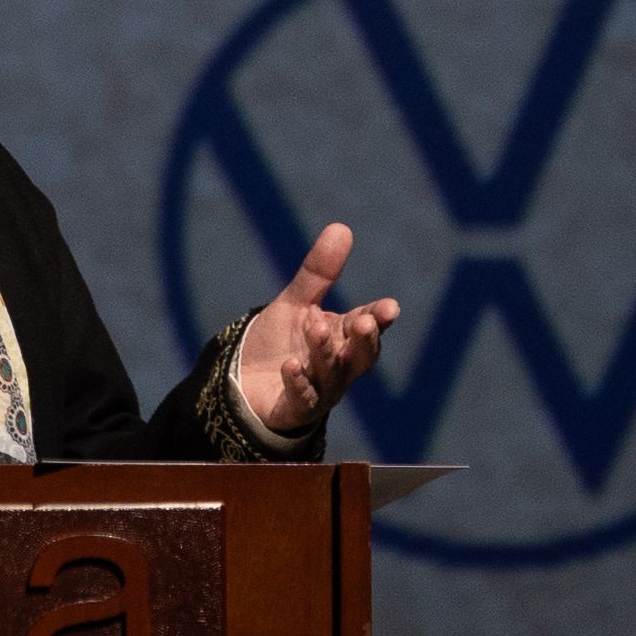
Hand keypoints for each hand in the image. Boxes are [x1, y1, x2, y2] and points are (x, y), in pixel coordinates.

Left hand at [240, 223, 401, 434]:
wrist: (246, 382)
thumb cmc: (280, 342)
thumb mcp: (296, 304)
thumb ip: (318, 273)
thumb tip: (341, 227)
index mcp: (343, 337)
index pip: (366, 326)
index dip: (378, 318)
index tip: (389, 308)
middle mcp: (339, 365)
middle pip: (360, 356)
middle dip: (364, 340)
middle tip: (365, 322)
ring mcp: (320, 389)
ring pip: (331, 374)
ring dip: (325, 351)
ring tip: (314, 326)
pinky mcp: (296, 408)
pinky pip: (303, 398)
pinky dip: (299, 382)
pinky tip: (290, 366)